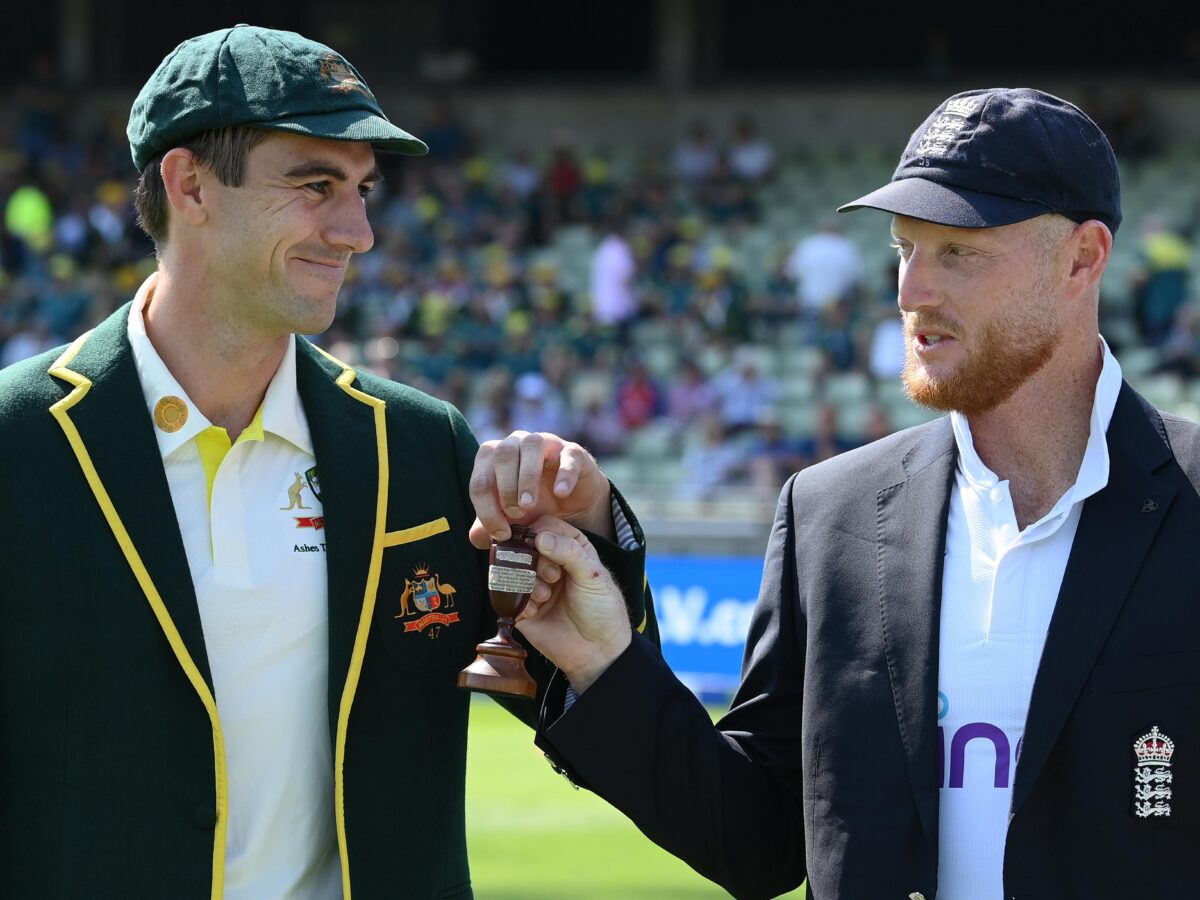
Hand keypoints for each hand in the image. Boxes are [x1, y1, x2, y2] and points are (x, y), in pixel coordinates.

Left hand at [469, 431, 612, 547]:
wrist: (572, 507)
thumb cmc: (534, 508)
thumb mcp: (510, 521)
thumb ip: (490, 526)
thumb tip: (475, 537)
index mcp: (493, 459)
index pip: (480, 479)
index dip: (486, 508)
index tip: (500, 533)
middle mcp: (516, 443)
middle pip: (502, 453)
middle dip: (505, 486)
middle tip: (516, 513)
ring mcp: (546, 443)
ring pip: (532, 444)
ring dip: (527, 476)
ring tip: (529, 504)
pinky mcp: (573, 451)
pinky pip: (568, 455)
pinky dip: (564, 473)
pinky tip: (561, 493)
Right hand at [513, 516, 631, 693]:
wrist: (597, 652)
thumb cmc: (602, 609)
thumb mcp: (593, 576)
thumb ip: (570, 553)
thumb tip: (540, 536)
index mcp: (570, 546)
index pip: (545, 525)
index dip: (540, 533)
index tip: (544, 547)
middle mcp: (548, 561)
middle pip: (523, 545)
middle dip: (535, 560)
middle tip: (552, 577)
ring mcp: (533, 583)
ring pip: (513, 569)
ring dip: (527, 581)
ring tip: (546, 596)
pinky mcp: (521, 606)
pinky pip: (505, 595)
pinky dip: (519, 601)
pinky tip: (536, 611)